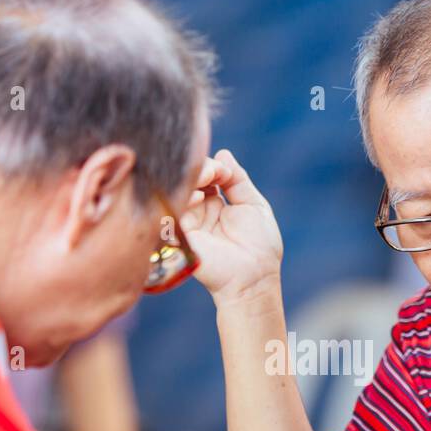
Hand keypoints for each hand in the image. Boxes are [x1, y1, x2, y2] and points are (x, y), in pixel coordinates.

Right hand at [182, 150, 283, 306]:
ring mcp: (188, 222)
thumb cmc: (259, 245)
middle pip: (190, 179)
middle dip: (201, 170)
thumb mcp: (254, 204)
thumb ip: (238, 179)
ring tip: (207, 179)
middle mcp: (198, 210)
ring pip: (179, 191)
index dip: (213, 167)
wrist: (254, 277)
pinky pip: (172, 211)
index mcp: (215, 203)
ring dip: (192, 180)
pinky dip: (183, 199)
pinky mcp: (179, 235)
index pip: (206, 174)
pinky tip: (198, 197)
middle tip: (214, 172)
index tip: (225, 171)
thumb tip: (223, 153)